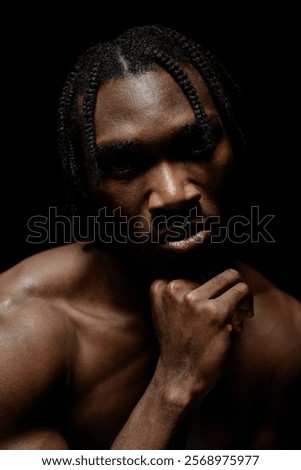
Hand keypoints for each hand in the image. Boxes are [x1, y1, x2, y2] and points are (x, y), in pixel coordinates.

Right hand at [150, 268, 252, 400]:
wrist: (179, 378)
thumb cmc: (181, 347)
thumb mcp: (170, 313)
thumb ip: (183, 293)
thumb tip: (218, 275)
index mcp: (160, 287)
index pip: (194, 272)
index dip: (208, 291)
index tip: (211, 308)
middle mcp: (174, 288)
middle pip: (214, 273)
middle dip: (227, 291)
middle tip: (230, 312)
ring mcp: (193, 299)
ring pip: (231, 276)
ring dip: (239, 296)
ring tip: (236, 317)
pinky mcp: (214, 312)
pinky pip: (241, 290)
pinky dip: (246, 304)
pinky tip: (239, 323)